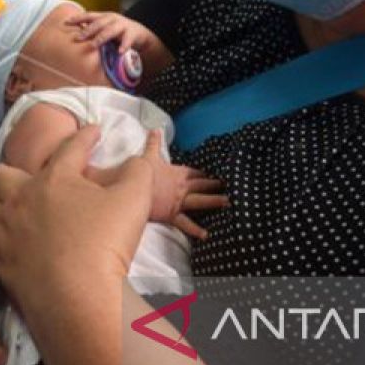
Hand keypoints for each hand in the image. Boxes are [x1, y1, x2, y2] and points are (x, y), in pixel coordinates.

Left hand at [0, 126, 150, 319]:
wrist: (78, 297)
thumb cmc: (107, 245)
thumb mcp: (134, 199)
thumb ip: (137, 170)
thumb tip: (137, 158)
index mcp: (55, 178)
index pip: (70, 148)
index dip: (85, 136)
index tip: (94, 131)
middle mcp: (21, 197)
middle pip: (3, 172)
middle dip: (16, 171)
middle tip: (31, 179)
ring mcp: (3, 227)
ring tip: (6, 205)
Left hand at [66, 11, 172, 75]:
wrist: (139, 32)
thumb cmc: (117, 31)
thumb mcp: (104, 28)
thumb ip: (92, 29)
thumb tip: (74, 34)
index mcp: (104, 17)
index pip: (88, 16)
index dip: (77, 18)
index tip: (65, 22)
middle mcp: (112, 19)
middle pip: (98, 23)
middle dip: (87, 30)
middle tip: (78, 38)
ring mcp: (123, 25)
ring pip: (111, 30)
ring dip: (101, 37)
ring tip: (93, 44)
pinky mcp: (132, 33)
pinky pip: (128, 40)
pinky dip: (124, 46)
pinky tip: (120, 52)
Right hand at [85, 131, 228, 239]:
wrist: (134, 185)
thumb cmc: (141, 170)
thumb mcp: (149, 154)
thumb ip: (153, 142)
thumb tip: (155, 129)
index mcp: (176, 172)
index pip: (194, 172)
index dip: (204, 173)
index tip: (216, 174)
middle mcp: (181, 186)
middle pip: (201, 185)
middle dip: (214, 185)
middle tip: (230, 186)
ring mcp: (178, 201)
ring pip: (200, 201)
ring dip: (214, 201)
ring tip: (228, 203)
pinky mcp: (171, 214)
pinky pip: (185, 223)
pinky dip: (195, 229)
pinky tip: (205, 235)